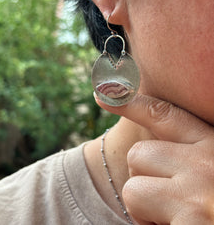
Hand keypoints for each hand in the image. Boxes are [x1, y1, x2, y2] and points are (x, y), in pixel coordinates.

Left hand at [94, 93, 213, 224]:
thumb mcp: (211, 169)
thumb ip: (188, 155)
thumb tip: (150, 151)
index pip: (164, 114)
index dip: (131, 103)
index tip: (103, 94)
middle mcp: (207, 163)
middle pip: (139, 154)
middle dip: (143, 178)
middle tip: (166, 199)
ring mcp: (198, 193)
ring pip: (133, 188)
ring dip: (143, 208)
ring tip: (174, 219)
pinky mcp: (189, 222)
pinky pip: (139, 218)